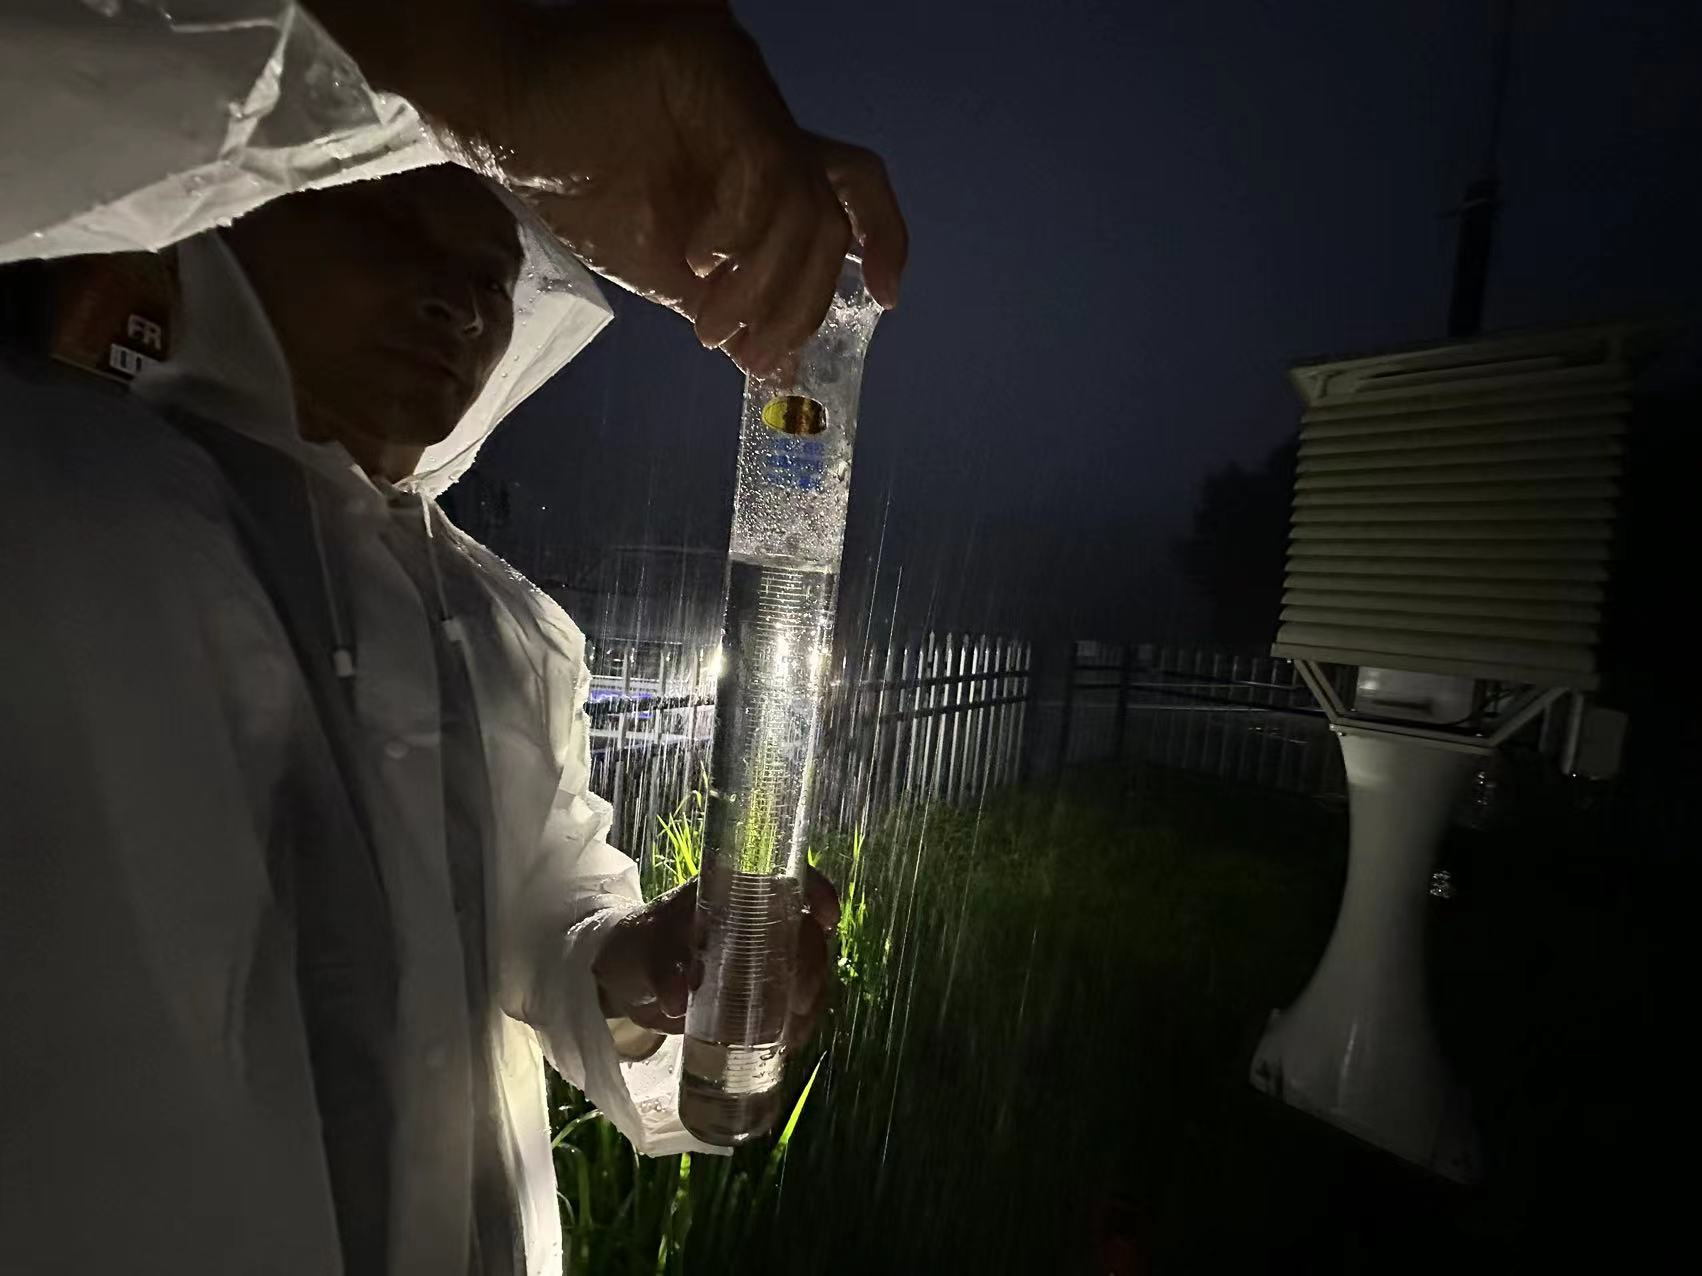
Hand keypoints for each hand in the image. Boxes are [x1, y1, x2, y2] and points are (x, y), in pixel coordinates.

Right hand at [314, 1, 905, 374]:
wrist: (495, 123)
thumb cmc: (574, 187)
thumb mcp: (664, 269)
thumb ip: (728, 304)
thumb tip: (776, 368)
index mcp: (758, 157)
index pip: (848, 191)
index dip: (883, 243)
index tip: (884, 304)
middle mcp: (764, 116)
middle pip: (837, 206)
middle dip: (809, 296)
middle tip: (763, 351)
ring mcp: (744, 85)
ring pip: (805, 198)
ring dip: (768, 283)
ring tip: (713, 326)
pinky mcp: (715, 60)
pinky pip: (764, 164)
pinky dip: (742, 232)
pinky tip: (699, 259)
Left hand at [591, 866, 840, 1044]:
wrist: (624, 980)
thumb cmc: (638, 947)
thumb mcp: (646, 952)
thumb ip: (661, 971)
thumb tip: (678, 1001)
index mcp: (734, 892)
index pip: (788, 879)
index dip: (817, 892)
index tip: (826, 920)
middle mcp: (756, 920)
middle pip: (805, 932)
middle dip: (813, 965)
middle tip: (800, 1001)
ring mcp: (760, 957)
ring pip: (805, 970)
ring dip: (810, 1000)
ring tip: (793, 1033)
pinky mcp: (756, 992)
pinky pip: (790, 1001)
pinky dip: (797, 1021)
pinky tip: (789, 1042)